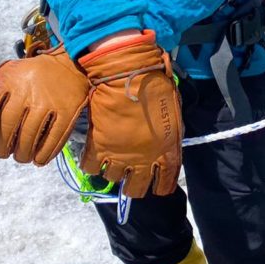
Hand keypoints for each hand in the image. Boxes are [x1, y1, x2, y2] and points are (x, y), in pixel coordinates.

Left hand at [0, 46, 89, 165]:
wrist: (70, 64)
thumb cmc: (30, 79)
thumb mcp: (6, 78)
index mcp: (8, 77)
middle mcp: (28, 88)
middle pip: (6, 130)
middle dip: (1, 148)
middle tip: (3, 150)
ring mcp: (50, 100)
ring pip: (28, 140)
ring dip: (22, 155)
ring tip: (21, 154)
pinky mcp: (69, 110)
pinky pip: (52, 142)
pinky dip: (43, 155)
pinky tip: (38, 157)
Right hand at [78, 30, 181, 197]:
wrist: (131, 75)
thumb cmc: (158, 87)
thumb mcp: (174, 113)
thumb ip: (170, 135)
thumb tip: (166, 142)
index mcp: (166, 152)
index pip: (165, 183)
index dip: (161, 187)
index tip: (158, 187)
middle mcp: (143, 160)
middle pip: (135, 189)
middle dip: (133, 186)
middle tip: (130, 176)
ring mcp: (119, 155)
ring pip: (112, 178)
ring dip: (113, 171)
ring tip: (112, 159)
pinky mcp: (99, 146)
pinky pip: (90, 167)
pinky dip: (91, 164)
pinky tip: (95, 155)